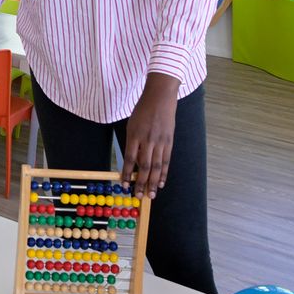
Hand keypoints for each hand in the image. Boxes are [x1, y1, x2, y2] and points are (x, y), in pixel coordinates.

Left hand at [121, 73, 179, 197]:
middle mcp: (148, 140)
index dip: (127, 174)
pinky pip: (166, 160)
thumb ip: (132, 143)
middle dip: (141, 183)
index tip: (124, 185)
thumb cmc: (142, 111)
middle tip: (139, 196)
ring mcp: (160, 141)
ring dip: (153, 182)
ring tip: (151, 194)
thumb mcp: (132, 125)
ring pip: (156, 166)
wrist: (160, 97)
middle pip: (144, 166)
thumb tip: (133, 163)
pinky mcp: (169, 141)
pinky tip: (161, 183)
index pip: (130, 159)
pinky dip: (164, 173)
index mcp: (134, 135)